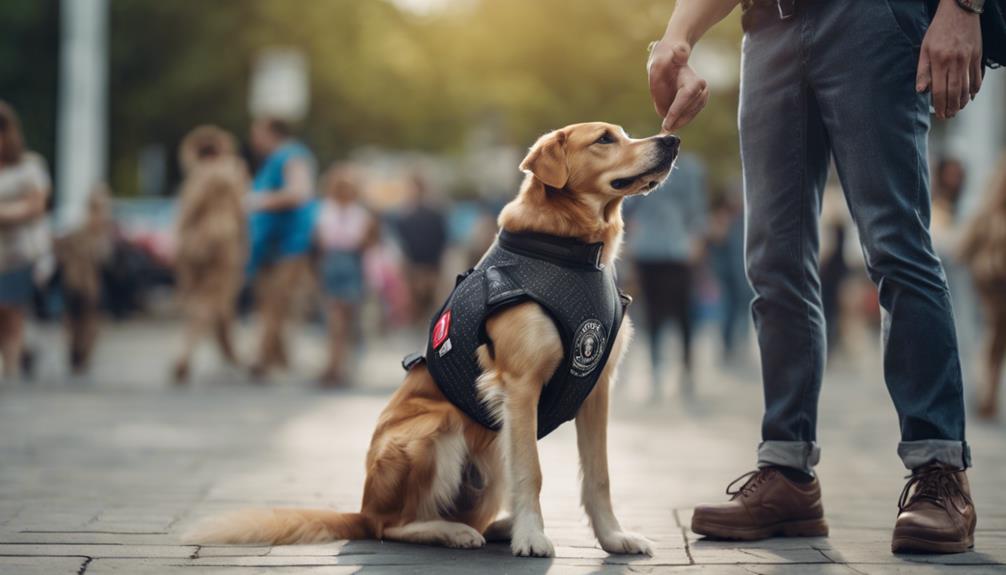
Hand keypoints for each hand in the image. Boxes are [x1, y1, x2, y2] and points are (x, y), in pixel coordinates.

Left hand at [648, 40, 708, 131]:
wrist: (672, 60)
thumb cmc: (664, 61)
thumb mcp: (658, 62)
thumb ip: (662, 66)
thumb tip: (674, 60)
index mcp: (694, 80)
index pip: (686, 97)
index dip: (676, 111)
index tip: (666, 123)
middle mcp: (702, 88)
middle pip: (690, 109)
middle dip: (677, 120)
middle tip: (664, 129)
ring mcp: (703, 96)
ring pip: (690, 114)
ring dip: (678, 123)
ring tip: (665, 130)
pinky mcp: (699, 103)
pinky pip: (689, 115)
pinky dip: (680, 121)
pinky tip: (670, 126)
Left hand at [916, 0, 982, 118]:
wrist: (959, 12)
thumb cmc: (939, 29)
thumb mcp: (924, 48)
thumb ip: (922, 70)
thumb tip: (921, 90)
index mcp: (939, 61)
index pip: (939, 89)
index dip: (939, 104)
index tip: (939, 113)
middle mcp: (955, 61)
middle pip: (955, 91)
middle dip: (951, 106)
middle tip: (948, 115)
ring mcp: (968, 59)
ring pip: (967, 86)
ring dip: (963, 100)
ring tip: (958, 109)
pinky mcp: (977, 56)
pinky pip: (977, 76)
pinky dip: (975, 88)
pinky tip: (971, 95)